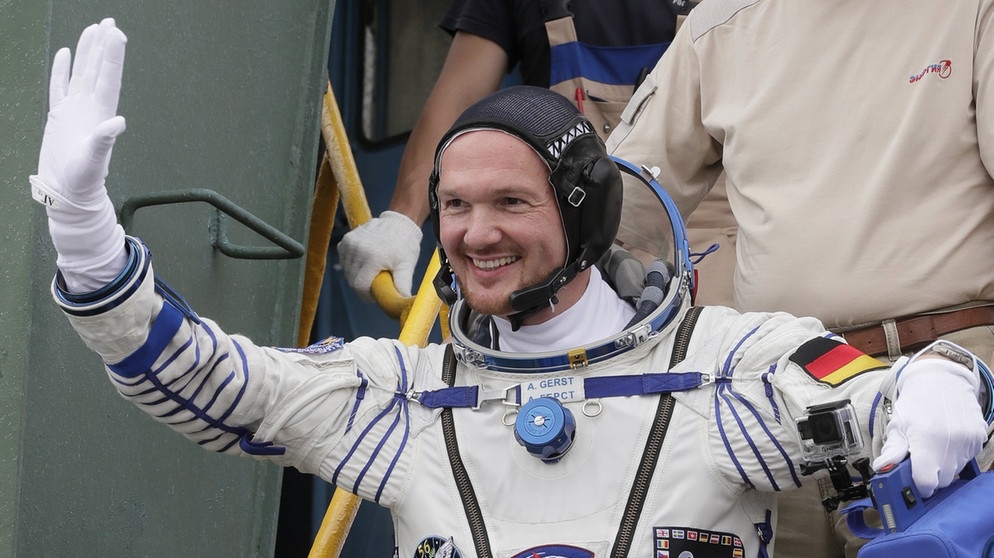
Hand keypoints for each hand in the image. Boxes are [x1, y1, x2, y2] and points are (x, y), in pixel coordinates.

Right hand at [31, 19, 128, 292]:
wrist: (68, 193)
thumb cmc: (83, 180)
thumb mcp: (94, 160)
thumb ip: (104, 140)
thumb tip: (118, 122)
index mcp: (100, 114)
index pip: (108, 77)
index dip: (112, 55)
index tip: (116, 33)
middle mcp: (90, 108)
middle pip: (98, 69)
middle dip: (104, 46)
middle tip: (110, 22)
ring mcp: (75, 110)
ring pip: (81, 73)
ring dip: (87, 52)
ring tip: (93, 29)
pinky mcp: (60, 116)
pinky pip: (60, 87)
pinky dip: (63, 70)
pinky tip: (66, 54)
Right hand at [337, 211, 422, 300]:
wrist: (399, 224)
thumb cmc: (405, 246)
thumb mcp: (406, 266)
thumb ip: (403, 284)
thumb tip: (404, 300)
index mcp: (373, 257)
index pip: (359, 286)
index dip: (366, 295)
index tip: (374, 296)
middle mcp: (358, 249)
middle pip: (352, 280)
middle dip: (362, 286)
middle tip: (376, 284)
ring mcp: (350, 243)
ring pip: (347, 271)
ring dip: (357, 275)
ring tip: (371, 272)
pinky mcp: (346, 239)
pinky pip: (344, 260)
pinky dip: (351, 265)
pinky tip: (364, 262)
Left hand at [873, 357, 986, 496]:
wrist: (942, 379)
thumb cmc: (917, 402)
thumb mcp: (898, 424)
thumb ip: (892, 450)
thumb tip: (882, 468)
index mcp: (927, 440)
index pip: (926, 483)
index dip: (917, 485)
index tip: (911, 480)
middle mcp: (951, 443)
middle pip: (942, 481)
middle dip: (929, 475)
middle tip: (919, 459)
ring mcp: (968, 441)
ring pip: (955, 471)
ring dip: (943, 465)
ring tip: (932, 444)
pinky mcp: (979, 439)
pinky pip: (967, 459)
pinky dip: (955, 456)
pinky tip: (946, 440)